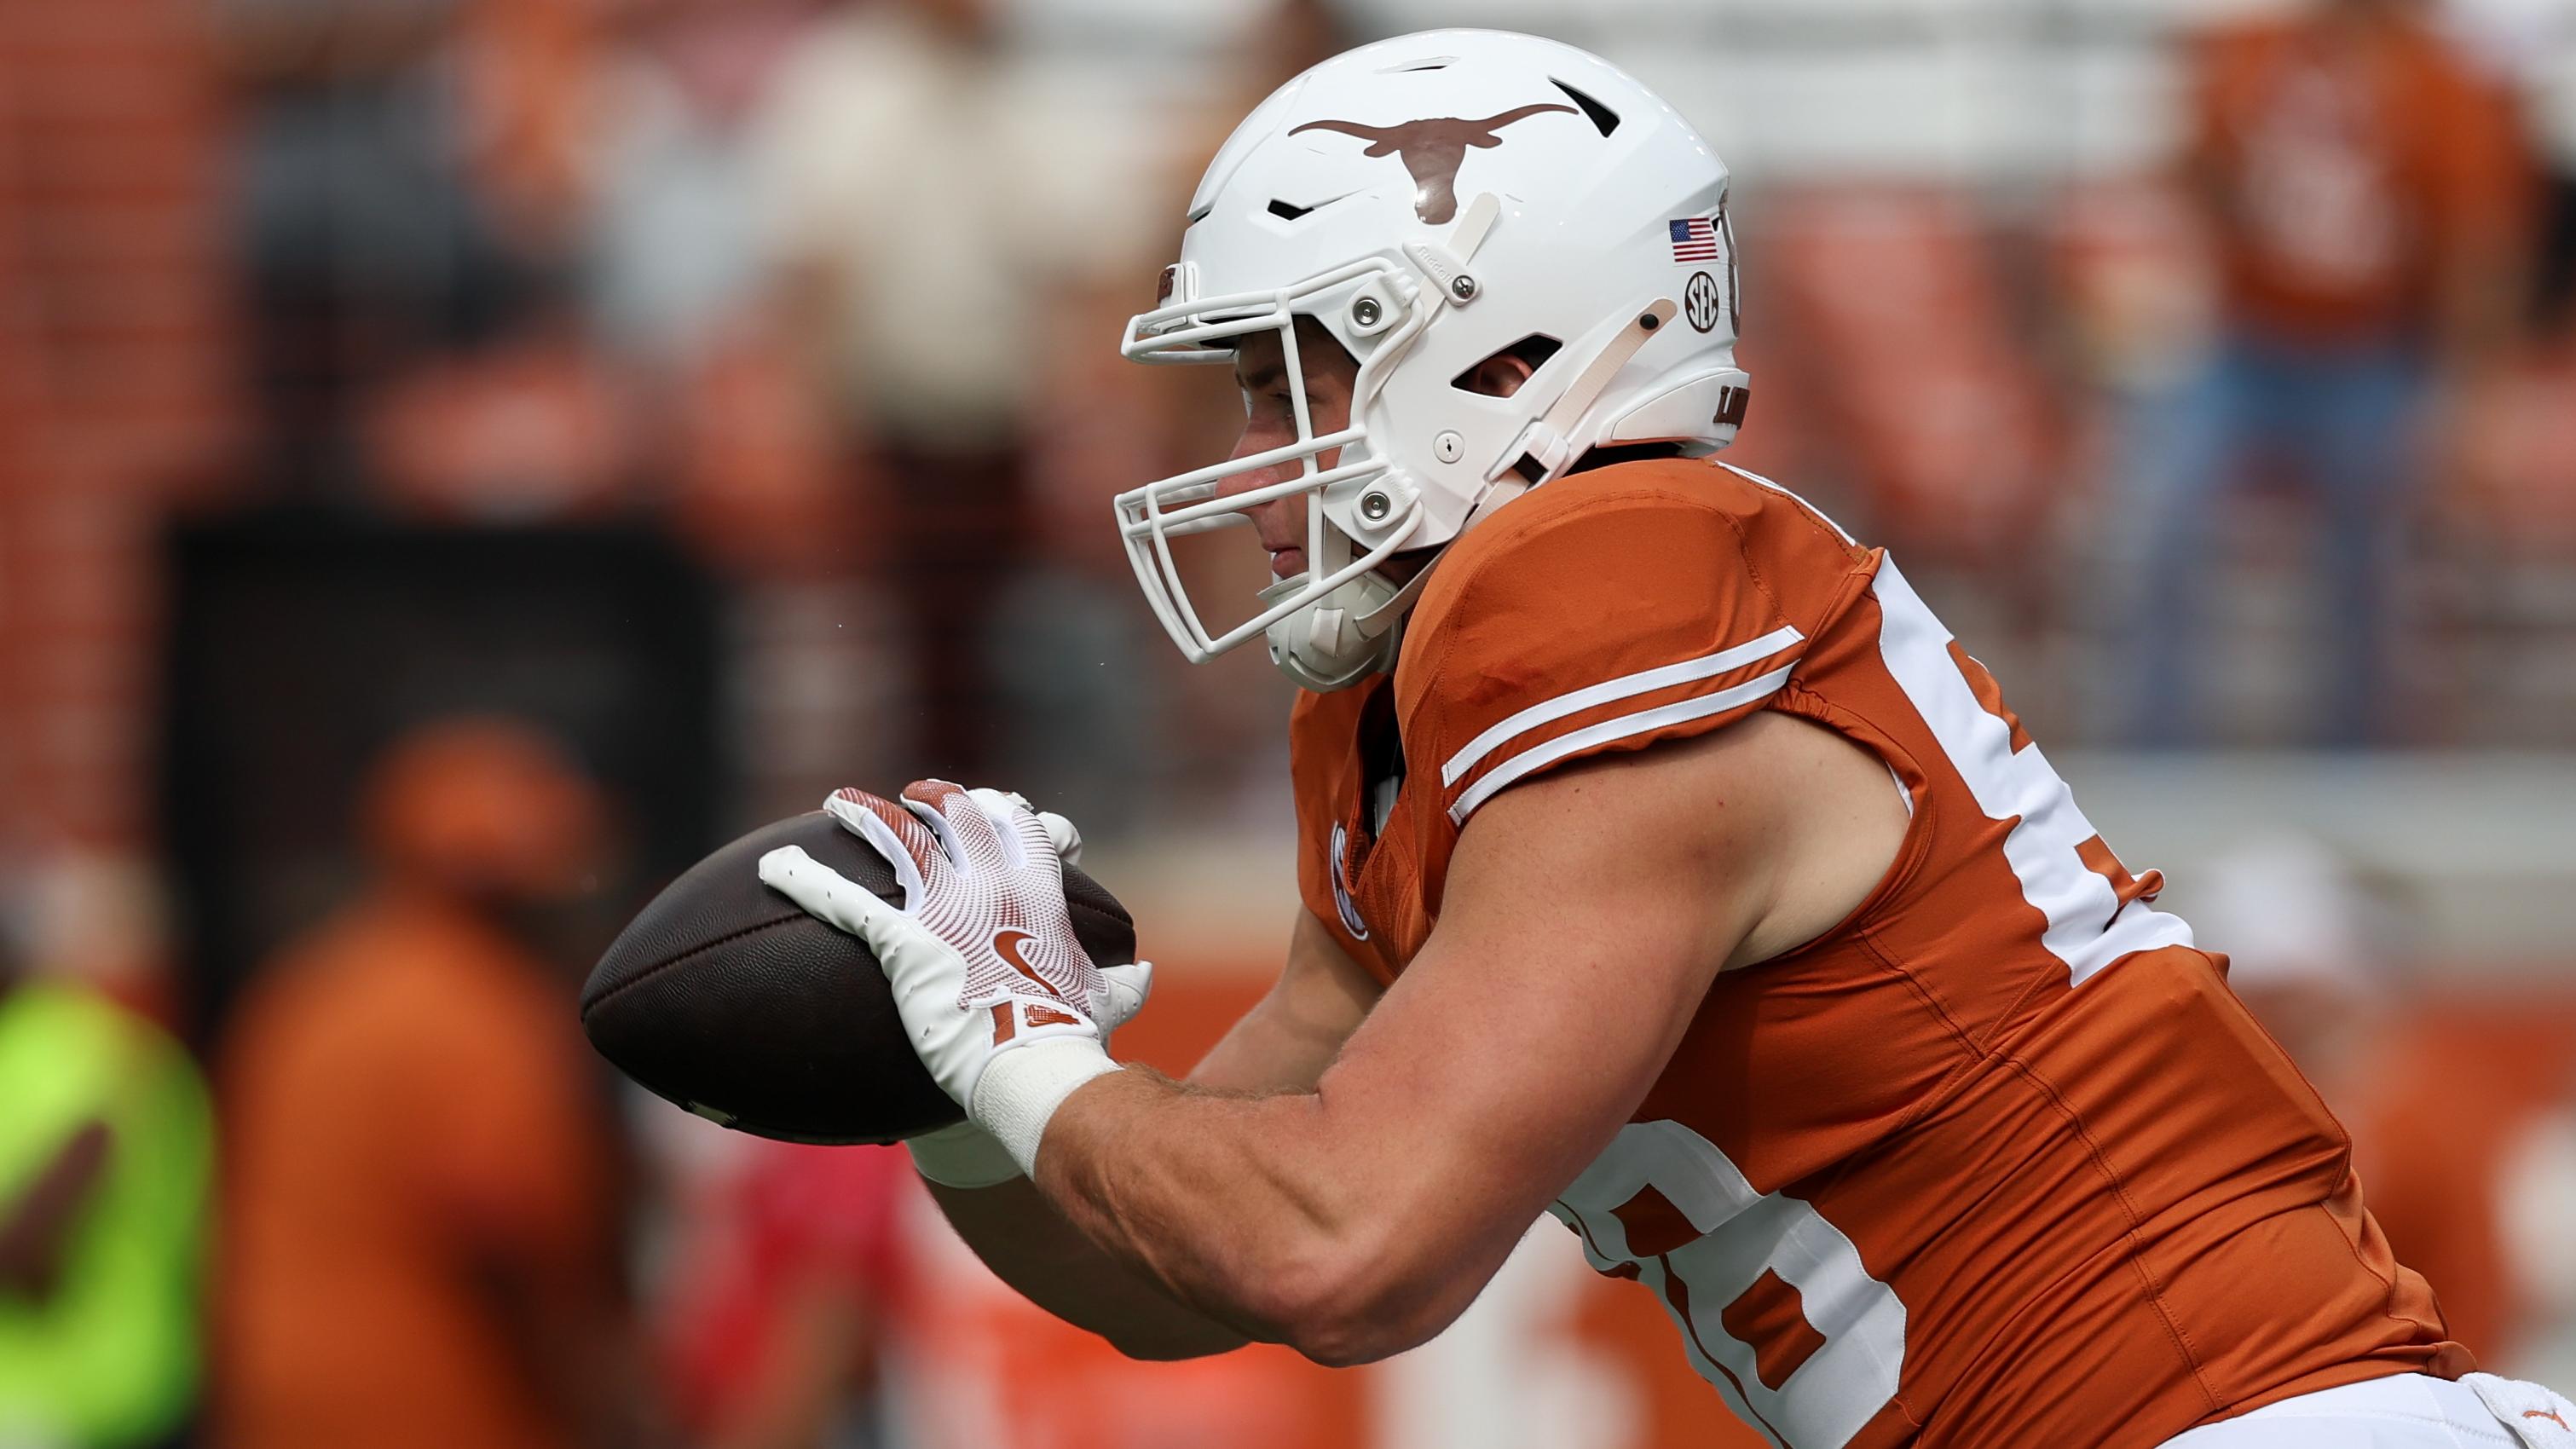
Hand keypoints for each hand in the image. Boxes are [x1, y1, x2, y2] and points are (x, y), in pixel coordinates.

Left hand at [759, 781, 1139, 1174]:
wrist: (1036, 1066)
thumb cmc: (1073, 1039)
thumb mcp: (1108, 1003)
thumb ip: (1123, 982)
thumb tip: (1142, 973)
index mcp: (1040, 891)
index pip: (1027, 826)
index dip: (1012, 811)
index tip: (1003, 805)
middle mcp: (993, 883)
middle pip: (960, 813)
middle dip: (937, 796)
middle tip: (916, 797)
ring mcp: (946, 906)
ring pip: (898, 837)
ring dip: (865, 814)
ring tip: (839, 803)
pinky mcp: (903, 940)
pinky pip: (846, 900)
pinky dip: (804, 880)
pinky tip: (775, 867)